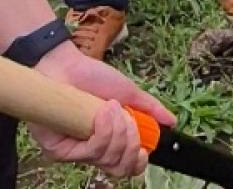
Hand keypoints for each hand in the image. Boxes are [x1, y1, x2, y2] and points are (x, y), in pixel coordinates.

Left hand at [31, 44, 177, 177]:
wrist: (66, 64)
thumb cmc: (92, 77)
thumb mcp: (128, 93)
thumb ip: (150, 109)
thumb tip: (172, 122)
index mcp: (111, 141)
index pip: (127, 167)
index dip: (138, 163)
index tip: (144, 149)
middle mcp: (93, 150)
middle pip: (120, 168)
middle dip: (131, 144)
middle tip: (130, 121)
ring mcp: (76, 152)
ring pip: (108, 159)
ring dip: (118, 130)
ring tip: (112, 107)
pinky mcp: (60, 150)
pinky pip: (91, 151)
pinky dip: (104, 130)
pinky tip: (103, 111)